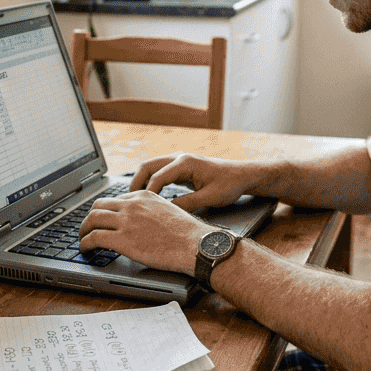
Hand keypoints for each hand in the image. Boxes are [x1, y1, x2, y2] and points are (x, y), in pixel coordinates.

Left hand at [78, 190, 211, 274]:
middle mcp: (131, 205)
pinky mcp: (121, 239)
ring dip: (83, 230)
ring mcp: (125, 221)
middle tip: (87, 227)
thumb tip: (143, 222)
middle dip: (90, 217)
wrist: (194, 244)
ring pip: (92, 220)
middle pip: (98, 206)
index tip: (102, 220)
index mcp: (143, 196)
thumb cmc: (187, 233)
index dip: (105, 211)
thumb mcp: (168, 211)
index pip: (114, 199)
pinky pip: (93, 238)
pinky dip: (85, 243)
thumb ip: (151, 211)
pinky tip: (85, 249)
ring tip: (82, 239)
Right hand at [130, 152, 257, 212]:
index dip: (147, 194)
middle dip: (136, 184)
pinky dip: (148, 182)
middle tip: (130, 203)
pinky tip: (147, 197)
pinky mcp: (179, 168)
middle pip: (147, 167)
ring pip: (150, 168)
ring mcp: (178, 161)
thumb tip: (167, 212)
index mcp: (186, 163)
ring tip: (135, 201)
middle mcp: (179, 158)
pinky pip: (157, 172)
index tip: (142, 209)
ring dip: (140, 182)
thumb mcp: (210, 197)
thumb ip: (188, 204)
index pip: (157, 177)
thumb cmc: (229, 184)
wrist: (241, 175)